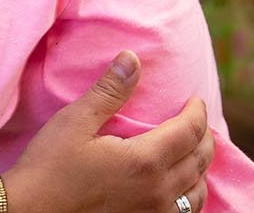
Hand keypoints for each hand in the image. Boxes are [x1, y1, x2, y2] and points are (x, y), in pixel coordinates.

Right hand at [0, 51, 213, 212]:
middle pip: (200, 159)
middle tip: (198, 120)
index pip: (189, 131)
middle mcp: (157, 191)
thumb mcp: (75, 122)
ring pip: (197, 191)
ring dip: (202, 168)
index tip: (194, 99)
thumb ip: (108, 91)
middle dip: (205, 135)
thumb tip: (132, 58)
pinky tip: (182, 187)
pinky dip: (191, 195)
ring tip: (195, 152)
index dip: (197, 111)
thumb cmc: (48, 167)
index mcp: (144, 160)